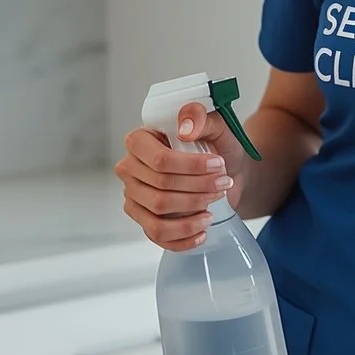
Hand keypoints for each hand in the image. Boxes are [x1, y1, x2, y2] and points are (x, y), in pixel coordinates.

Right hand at [114, 102, 242, 249]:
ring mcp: (134, 196)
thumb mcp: (216, 126)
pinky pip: (156, 234)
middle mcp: (130, 168)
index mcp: (140, 141)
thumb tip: (185, 128)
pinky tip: (202, 230)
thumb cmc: (216, 148)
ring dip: (192, 212)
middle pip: (161, 187)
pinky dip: (183, 237)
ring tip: (214, 204)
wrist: (224, 174)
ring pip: (158, 212)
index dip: (191, 167)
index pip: (159, 160)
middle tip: (223, 184)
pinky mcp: (143, 219)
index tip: (218, 164)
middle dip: (199, 188)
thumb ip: (200, 117)